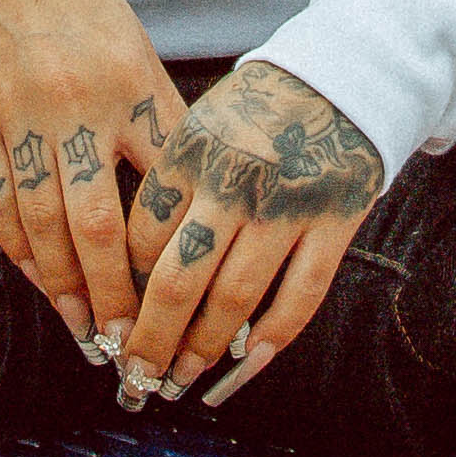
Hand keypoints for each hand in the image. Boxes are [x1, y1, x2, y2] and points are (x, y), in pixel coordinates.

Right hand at [0, 0, 189, 352]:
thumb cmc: (85, 15)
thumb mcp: (138, 56)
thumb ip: (162, 122)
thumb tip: (197, 200)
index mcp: (130, 87)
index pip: (159, 188)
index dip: (172, 251)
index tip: (187, 301)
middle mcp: (77, 107)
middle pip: (99, 224)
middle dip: (115, 293)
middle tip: (129, 345)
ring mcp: (21, 118)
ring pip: (44, 225)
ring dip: (64, 289)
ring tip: (85, 333)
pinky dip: (18, 251)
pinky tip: (39, 283)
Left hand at [119, 56, 383, 404]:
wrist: (341, 78)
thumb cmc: (256, 112)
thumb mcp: (199, 127)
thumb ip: (170, 187)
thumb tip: (136, 271)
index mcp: (190, 155)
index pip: (140, 240)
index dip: (123, 293)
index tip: (114, 326)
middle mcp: (232, 184)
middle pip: (176, 282)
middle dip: (151, 341)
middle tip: (136, 376)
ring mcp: (285, 207)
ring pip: (233, 298)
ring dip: (204, 348)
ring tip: (182, 378)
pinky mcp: (334, 223)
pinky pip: (301, 295)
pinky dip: (272, 338)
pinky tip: (248, 363)